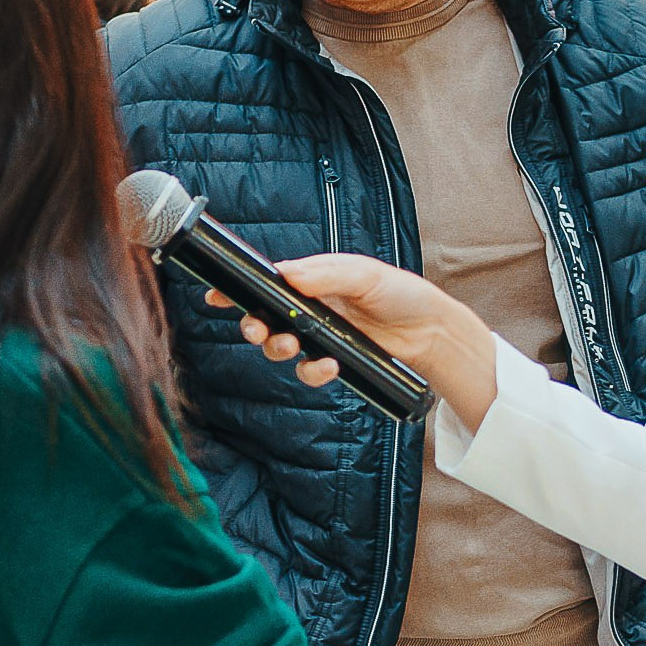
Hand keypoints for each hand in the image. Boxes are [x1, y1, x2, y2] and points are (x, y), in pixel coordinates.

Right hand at [213, 253, 499, 429]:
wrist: (430, 331)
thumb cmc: (399, 292)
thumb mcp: (365, 275)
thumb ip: (326, 274)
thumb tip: (288, 273)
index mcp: (311, 281)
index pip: (266, 284)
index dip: (237, 291)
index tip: (215, 295)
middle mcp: (309, 309)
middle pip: (264, 320)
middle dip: (253, 327)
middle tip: (256, 331)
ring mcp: (319, 337)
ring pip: (281, 348)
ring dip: (279, 350)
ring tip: (294, 347)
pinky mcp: (333, 361)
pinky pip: (308, 371)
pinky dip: (312, 372)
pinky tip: (329, 366)